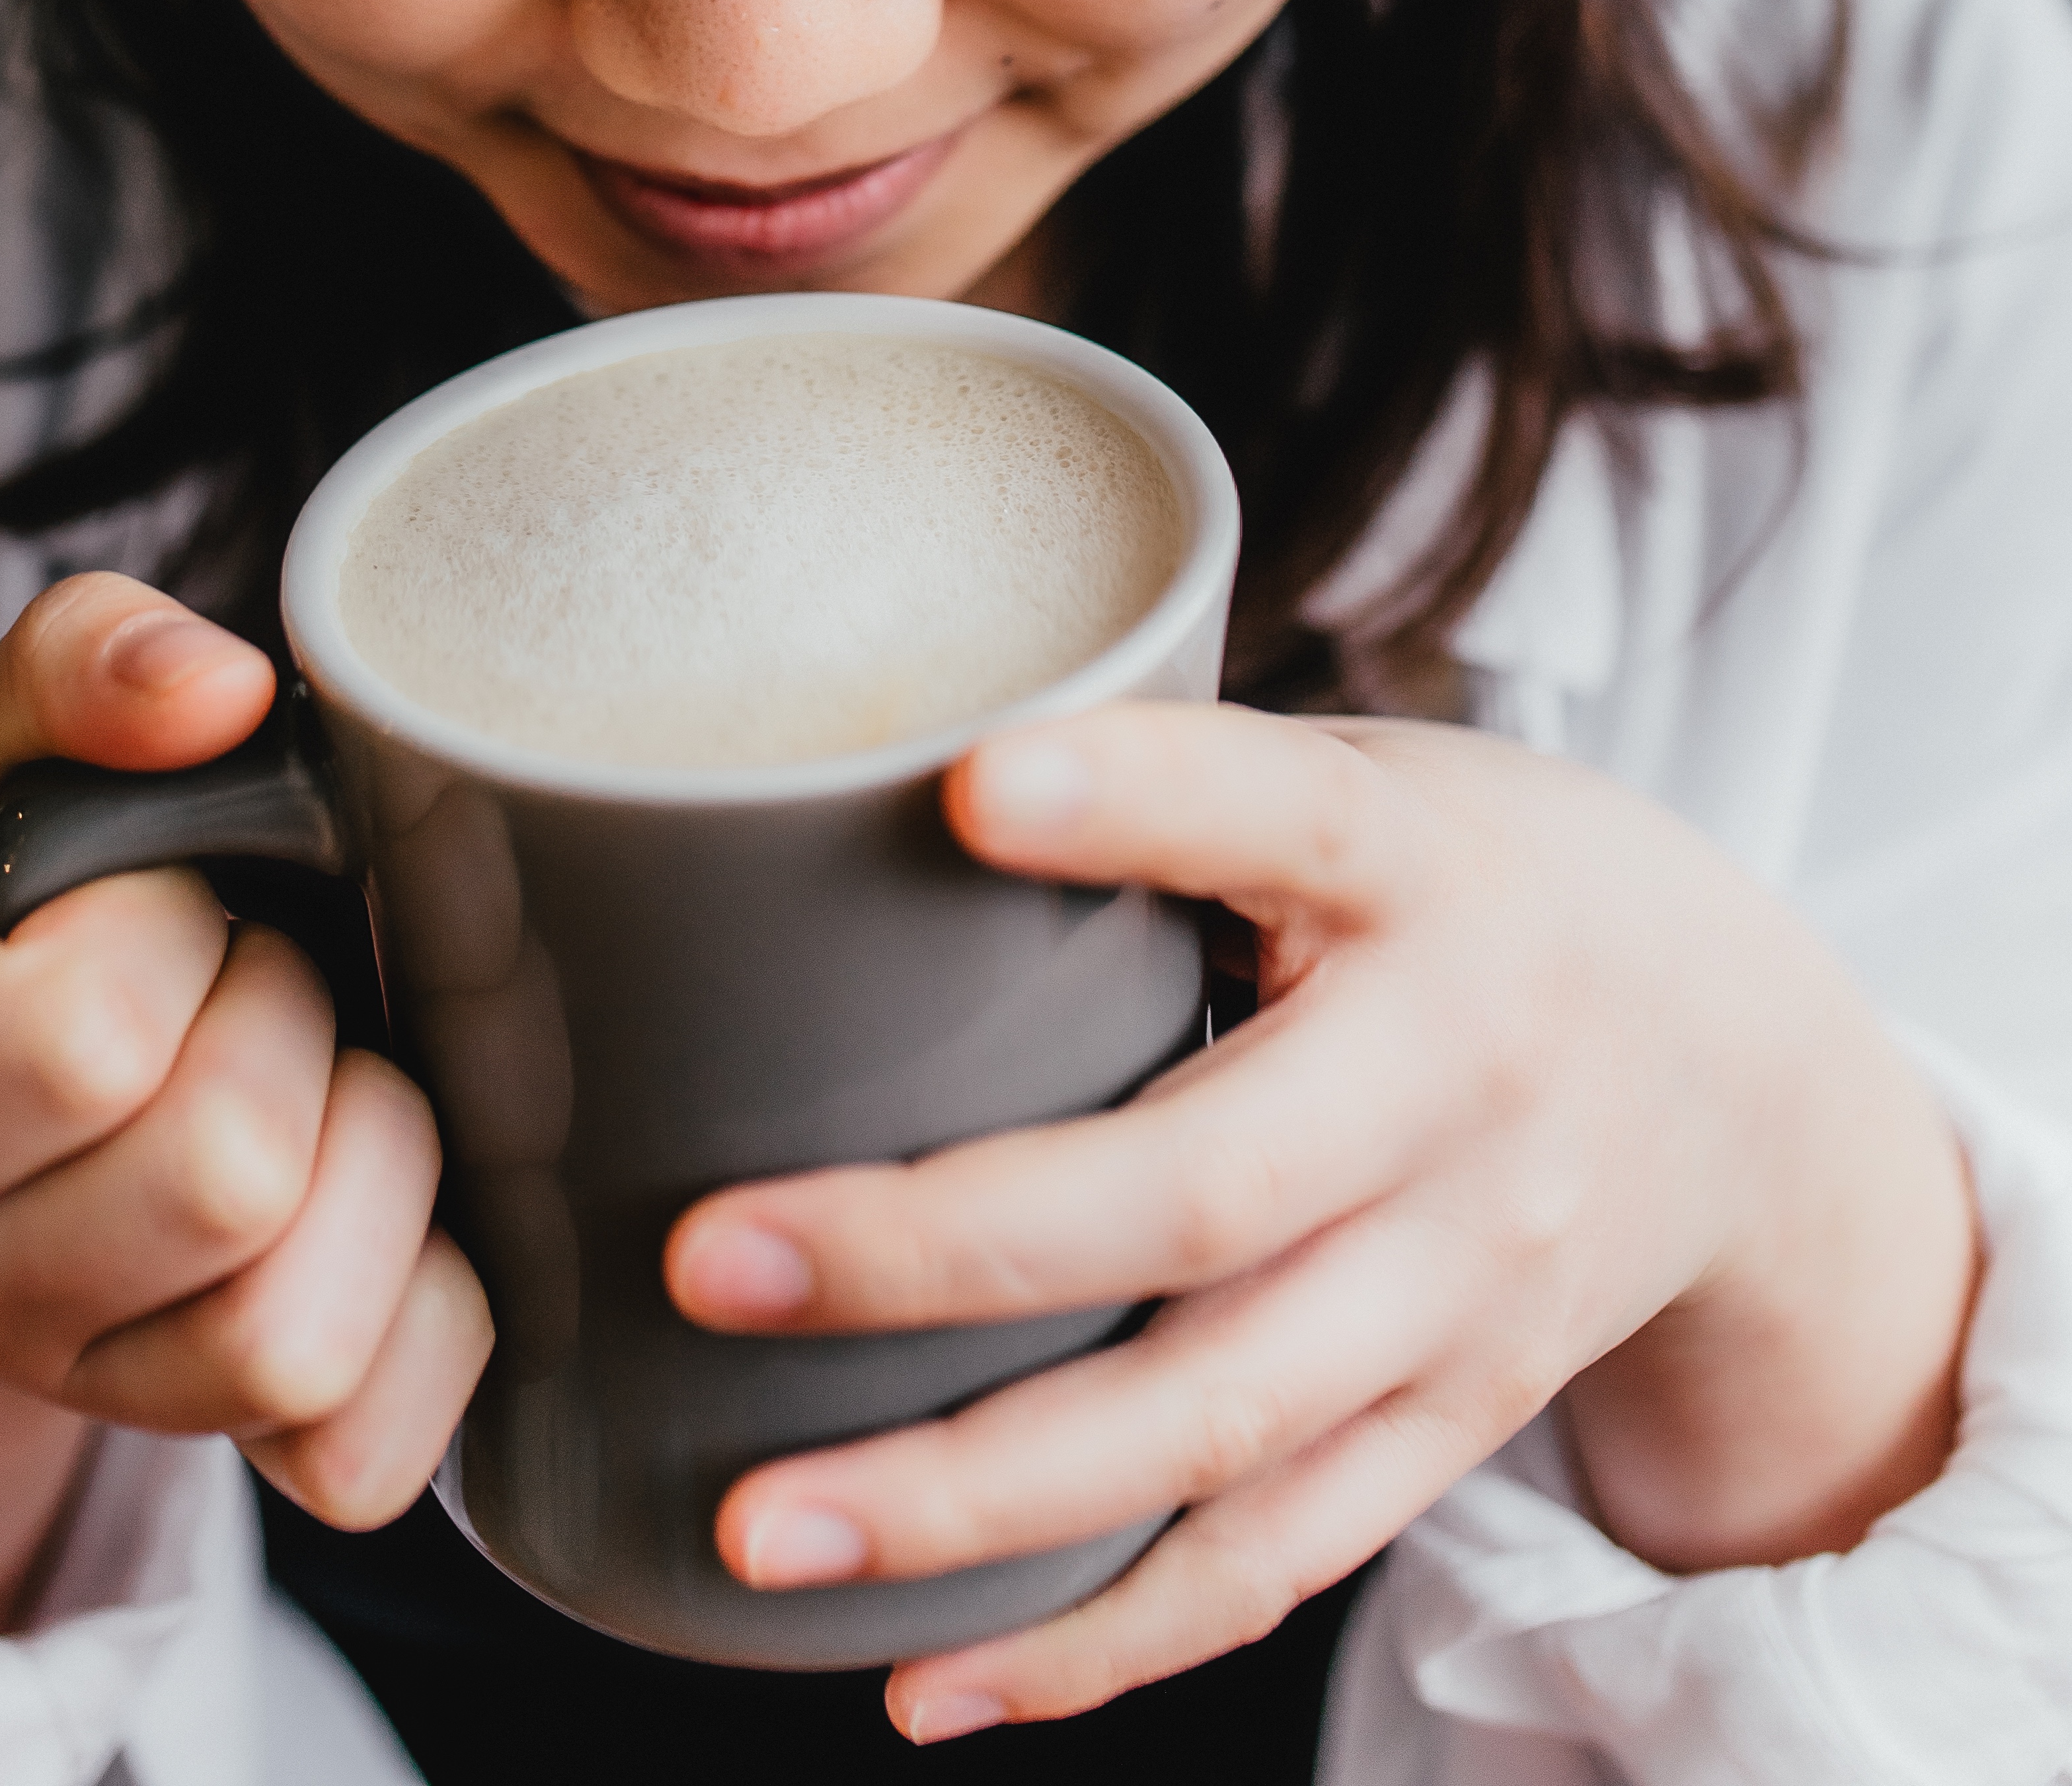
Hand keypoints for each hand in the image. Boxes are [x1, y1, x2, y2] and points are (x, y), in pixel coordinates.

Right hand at [0, 574, 490, 1638]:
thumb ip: (64, 673)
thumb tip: (222, 685)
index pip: (76, 1040)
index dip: (164, 927)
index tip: (146, 894)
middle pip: (220, 1179)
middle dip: (281, 1019)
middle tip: (241, 963)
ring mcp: (62, 1394)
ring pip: (295, 1328)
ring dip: (363, 1153)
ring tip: (308, 1065)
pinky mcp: (191, 1448)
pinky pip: (362, 1444)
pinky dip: (420, 1310)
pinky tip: (373, 1195)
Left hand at [665, 704, 1975, 1741]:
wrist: (1743, 1060)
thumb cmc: (1466, 880)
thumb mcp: (1362, 777)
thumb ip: (1163, 794)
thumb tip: (850, 806)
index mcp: (1415, 868)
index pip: (1278, 812)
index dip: (1132, 799)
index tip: (969, 788)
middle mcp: (1456, 1084)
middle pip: (1206, 1194)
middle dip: (946, 1251)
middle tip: (714, 1262)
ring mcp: (1467, 1282)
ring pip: (1218, 1425)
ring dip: (976, 1499)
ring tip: (765, 1533)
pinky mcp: (1455, 1423)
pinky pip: (1273, 1560)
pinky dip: (1095, 1640)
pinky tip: (923, 1680)